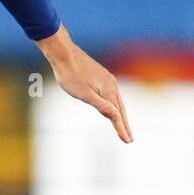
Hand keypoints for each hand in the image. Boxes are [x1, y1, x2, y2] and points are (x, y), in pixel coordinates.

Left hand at [36, 24, 132, 143]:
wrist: (63, 53)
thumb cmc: (70, 75)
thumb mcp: (84, 95)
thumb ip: (102, 106)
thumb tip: (117, 117)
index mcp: (108, 90)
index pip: (117, 115)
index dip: (121, 129)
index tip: (128, 141)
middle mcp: (111, 84)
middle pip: (120, 109)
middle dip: (124, 124)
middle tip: (129, 138)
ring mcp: (106, 79)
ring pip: (116, 100)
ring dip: (120, 114)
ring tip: (122, 125)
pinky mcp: (101, 75)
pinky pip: (111, 93)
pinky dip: (114, 104)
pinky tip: (111, 105)